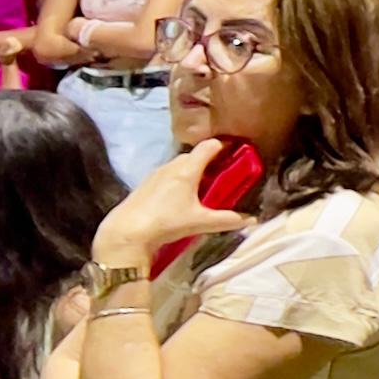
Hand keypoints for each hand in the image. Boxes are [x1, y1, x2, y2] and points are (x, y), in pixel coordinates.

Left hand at [90, 140, 253, 271]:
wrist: (125, 233)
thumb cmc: (166, 222)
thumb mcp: (201, 222)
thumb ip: (227, 219)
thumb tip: (252, 220)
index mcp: (187, 169)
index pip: (209, 146)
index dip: (224, 147)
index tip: (235, 156)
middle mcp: (171, 166)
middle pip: (194, 155)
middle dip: (209, 163)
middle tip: (221, 179)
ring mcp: (155, 174)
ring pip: (179, 165)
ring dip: (192, 172)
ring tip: (201, 191)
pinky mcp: (145, 184)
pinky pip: (167, 175)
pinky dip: (177, 180)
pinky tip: (178, 200)